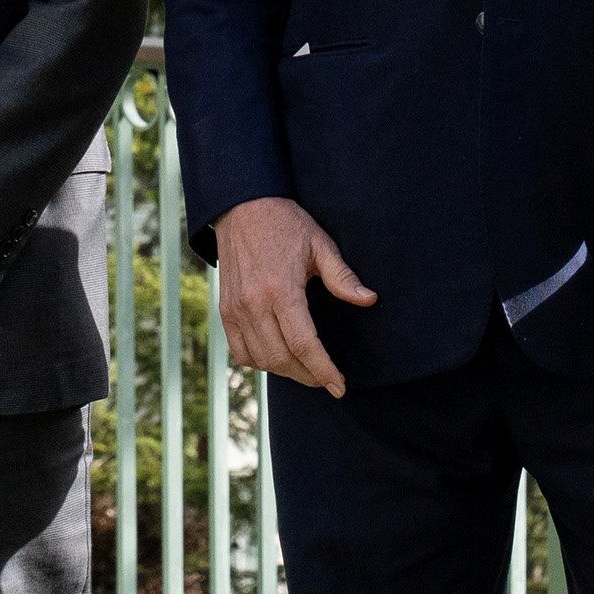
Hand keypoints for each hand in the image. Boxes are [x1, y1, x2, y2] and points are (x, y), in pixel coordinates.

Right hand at [215, 193, 375, 397]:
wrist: (241, 207)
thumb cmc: (284, 223)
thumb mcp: (319, 244)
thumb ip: (342, 276)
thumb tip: (368, 300)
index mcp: (281, 290)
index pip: (303, 344)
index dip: (323, 370)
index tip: (339, 386)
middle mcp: (254, 304)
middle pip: (281, 359)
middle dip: (308, 376)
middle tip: (327, 379)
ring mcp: (235, 309)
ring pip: (261, 360)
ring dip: (285, 371)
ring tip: (306, 369)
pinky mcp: (225, 310)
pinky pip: (239, 351)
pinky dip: (259, 362)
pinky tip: (277, 357)